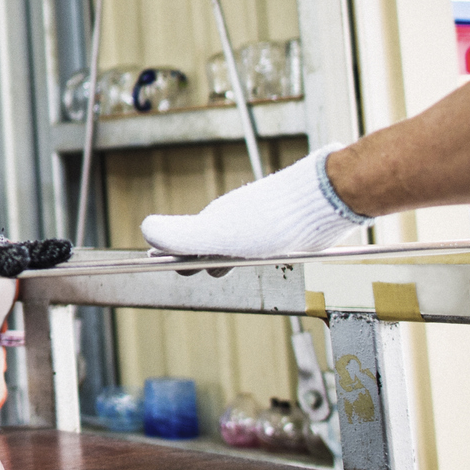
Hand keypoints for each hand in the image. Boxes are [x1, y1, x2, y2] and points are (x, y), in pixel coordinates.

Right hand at [138, 145, 367, 258]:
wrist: (324, 200)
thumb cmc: (273, 220)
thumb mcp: (221, 234)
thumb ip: (182, 235)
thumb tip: (145, 230)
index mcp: (215, 222)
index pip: (183, 241)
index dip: (170, 254)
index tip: (157, 263)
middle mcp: (233, 220)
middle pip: (207, 242)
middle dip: (196, 257)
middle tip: (186, 269)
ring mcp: (258, 222)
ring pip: (233, 242)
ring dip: (224, 256)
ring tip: (218, 269)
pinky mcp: (284, 226)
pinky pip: (259, 241)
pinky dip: (251, 253)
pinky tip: (259, 258)